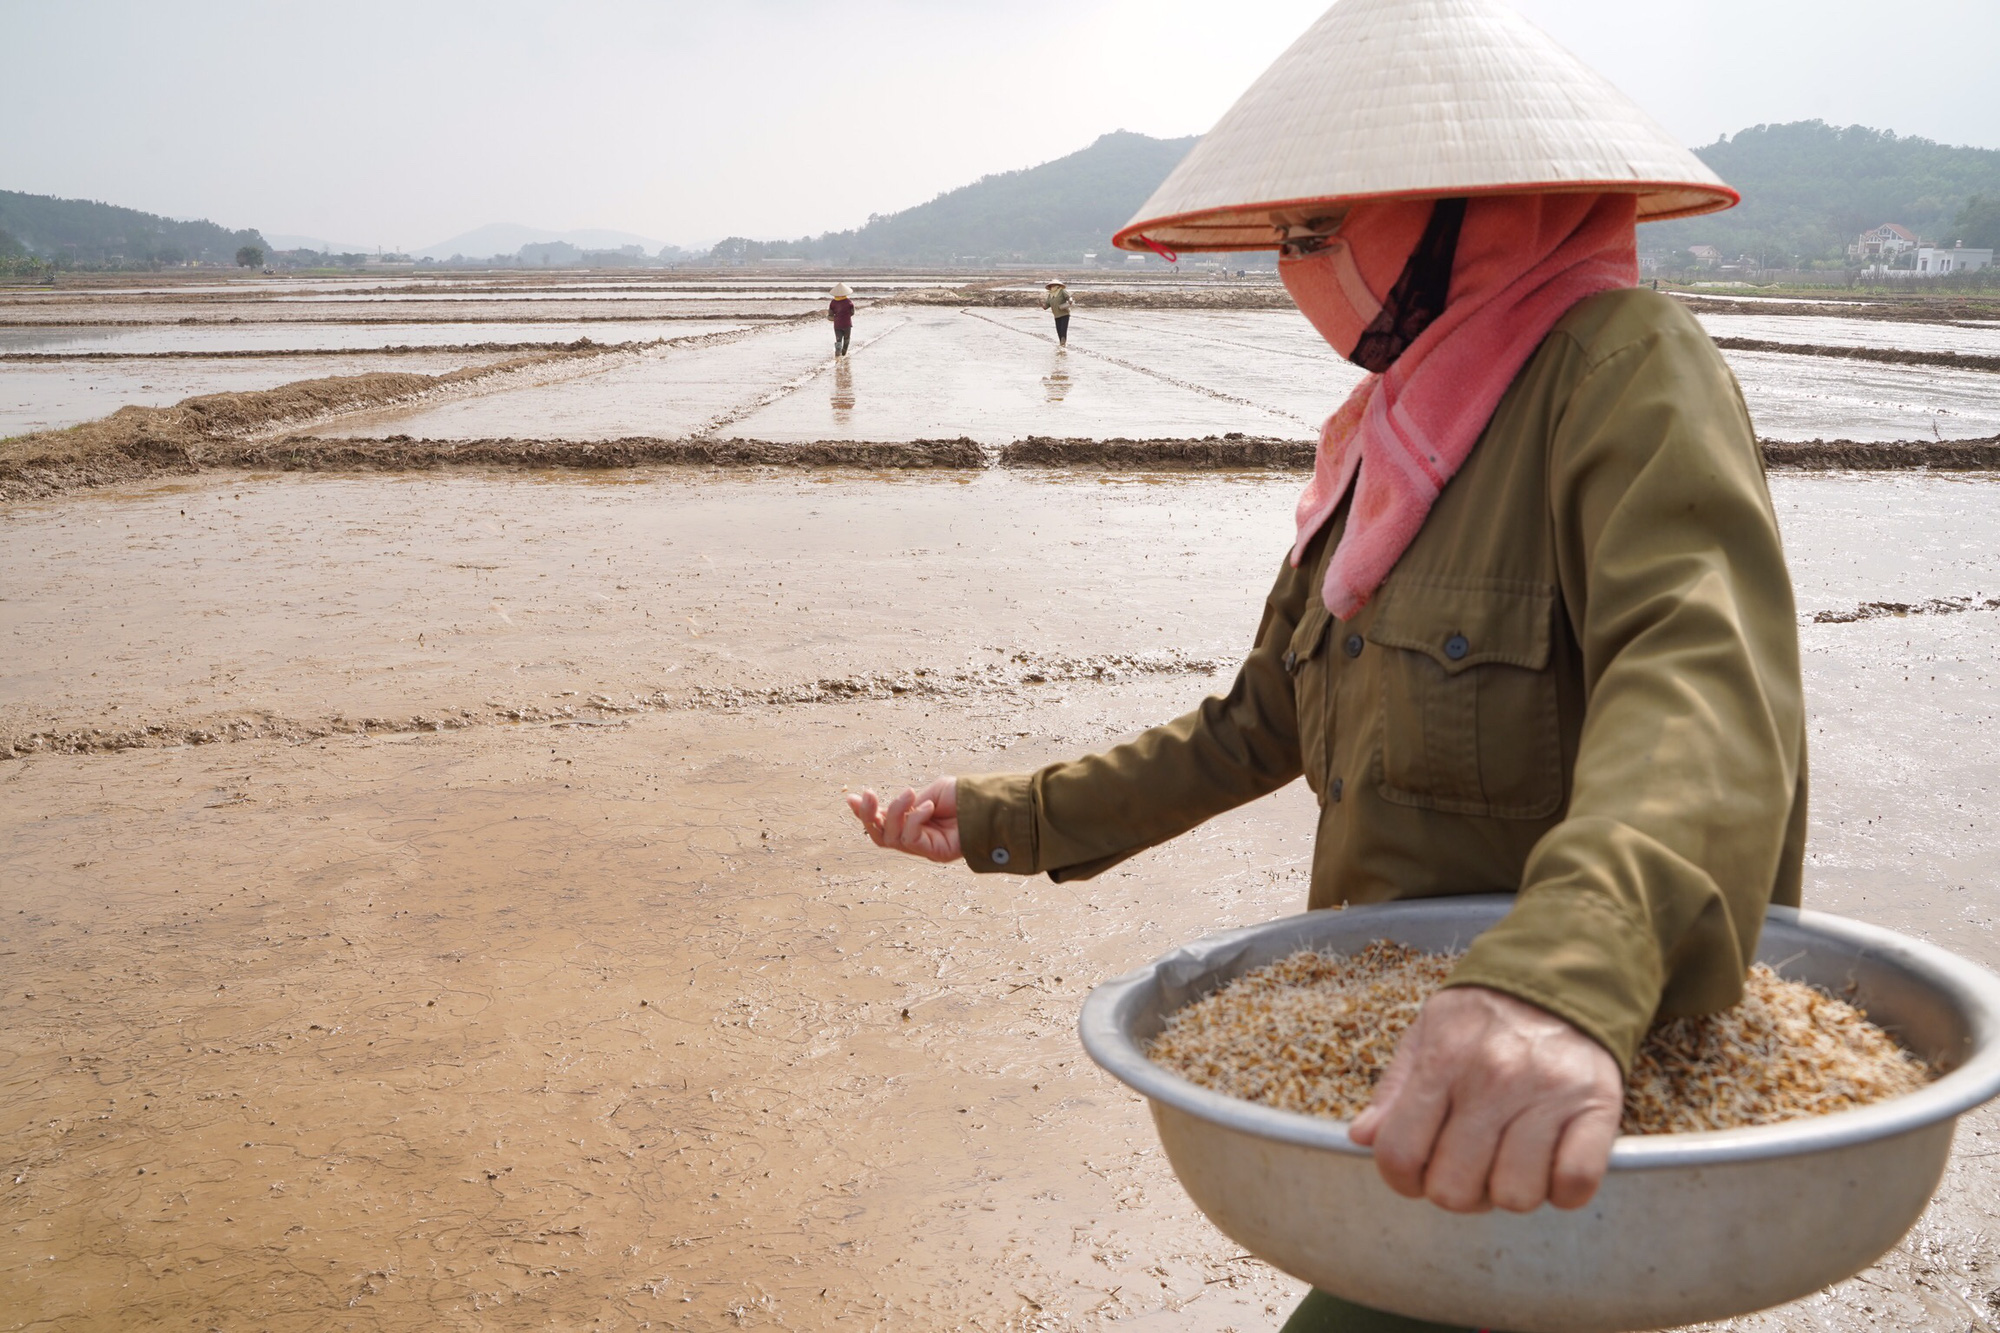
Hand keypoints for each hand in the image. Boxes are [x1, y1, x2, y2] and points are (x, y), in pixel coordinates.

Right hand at [845, 777, 959, 862]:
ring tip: (909, 794)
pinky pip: (910, 839)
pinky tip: (929, 807)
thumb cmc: (966, 798)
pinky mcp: (933, 853)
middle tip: (867, 795)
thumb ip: (911, 803)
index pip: (882, 822)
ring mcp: (923, 847)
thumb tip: (891, 806)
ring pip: (891, 838)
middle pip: (879, 836)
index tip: (851, 798)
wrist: (990, 805)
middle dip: (867, 816)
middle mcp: (915, 837)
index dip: (865, 813)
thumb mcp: (932, 792)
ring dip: (894, 813)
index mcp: (913, 822)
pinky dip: (914, 820)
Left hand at [1349, 986, 1622, 1212]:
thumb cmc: (1485, 1017)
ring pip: (1515, 1196)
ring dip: (1510, 1191)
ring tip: (1512, 1159)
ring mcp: (1548, 1095)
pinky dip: (1562, 1190)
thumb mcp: (1427, 1034)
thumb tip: (1362, 1137)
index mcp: (1443, 1061)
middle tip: (1469, 1166)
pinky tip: (1552, 1164)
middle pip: (1454, 1189)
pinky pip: (1574, 1184)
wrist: (1562, 978)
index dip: (1401, 1180)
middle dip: (1456, 1191)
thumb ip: (1394, 1089)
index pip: (1400, 1154)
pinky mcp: (1598, 1108)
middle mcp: (1494, 1079)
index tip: (1417, 1172)